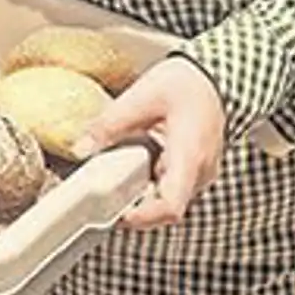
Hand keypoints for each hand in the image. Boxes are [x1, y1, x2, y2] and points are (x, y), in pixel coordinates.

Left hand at [77, 55, 226, 229]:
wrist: (213, 77)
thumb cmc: (186, 83)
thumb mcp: (141, 97)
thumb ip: (110, 124)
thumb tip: (82, 147)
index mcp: (189, 156)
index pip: (170, 206)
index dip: (142, 218)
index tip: (116, 215)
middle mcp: (200, 171)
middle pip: (166, 206)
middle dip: (135, 205)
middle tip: (103, 194)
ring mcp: (200, 172)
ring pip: (168, 197)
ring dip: (142, 192)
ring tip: (115, 173)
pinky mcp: (194, 169)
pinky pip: (171, 185)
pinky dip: (150, 181)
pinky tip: (133, 162)